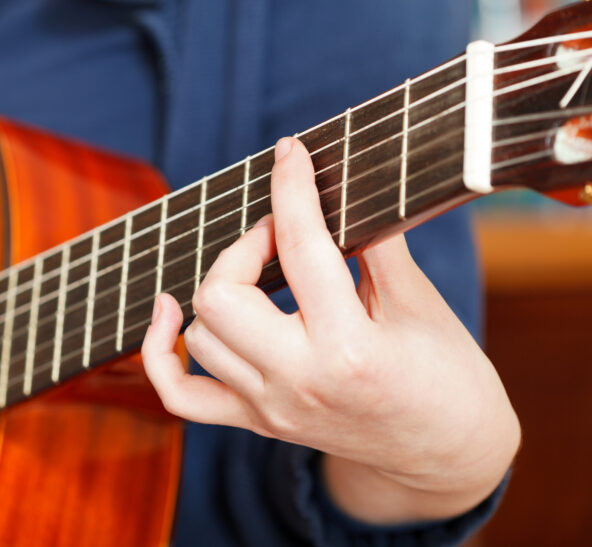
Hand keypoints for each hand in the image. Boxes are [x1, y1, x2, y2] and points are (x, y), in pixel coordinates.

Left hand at [141, 137, 518, 523]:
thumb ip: (375, 245)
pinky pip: (179, 395)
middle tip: (280, 233)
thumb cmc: (447, 378)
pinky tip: (169, 313)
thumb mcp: (420, 303)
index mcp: (349, 350)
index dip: (291, 189)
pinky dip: (161, 352)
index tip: (291, 153)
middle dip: (243, 246)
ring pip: (198, 336)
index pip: (302, 250)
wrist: (446, 456)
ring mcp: (270, 408)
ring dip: (219, 288)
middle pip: (220, 297)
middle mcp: (298, 382)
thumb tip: (337, 188)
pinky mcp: (256, 423)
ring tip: (258, 270)